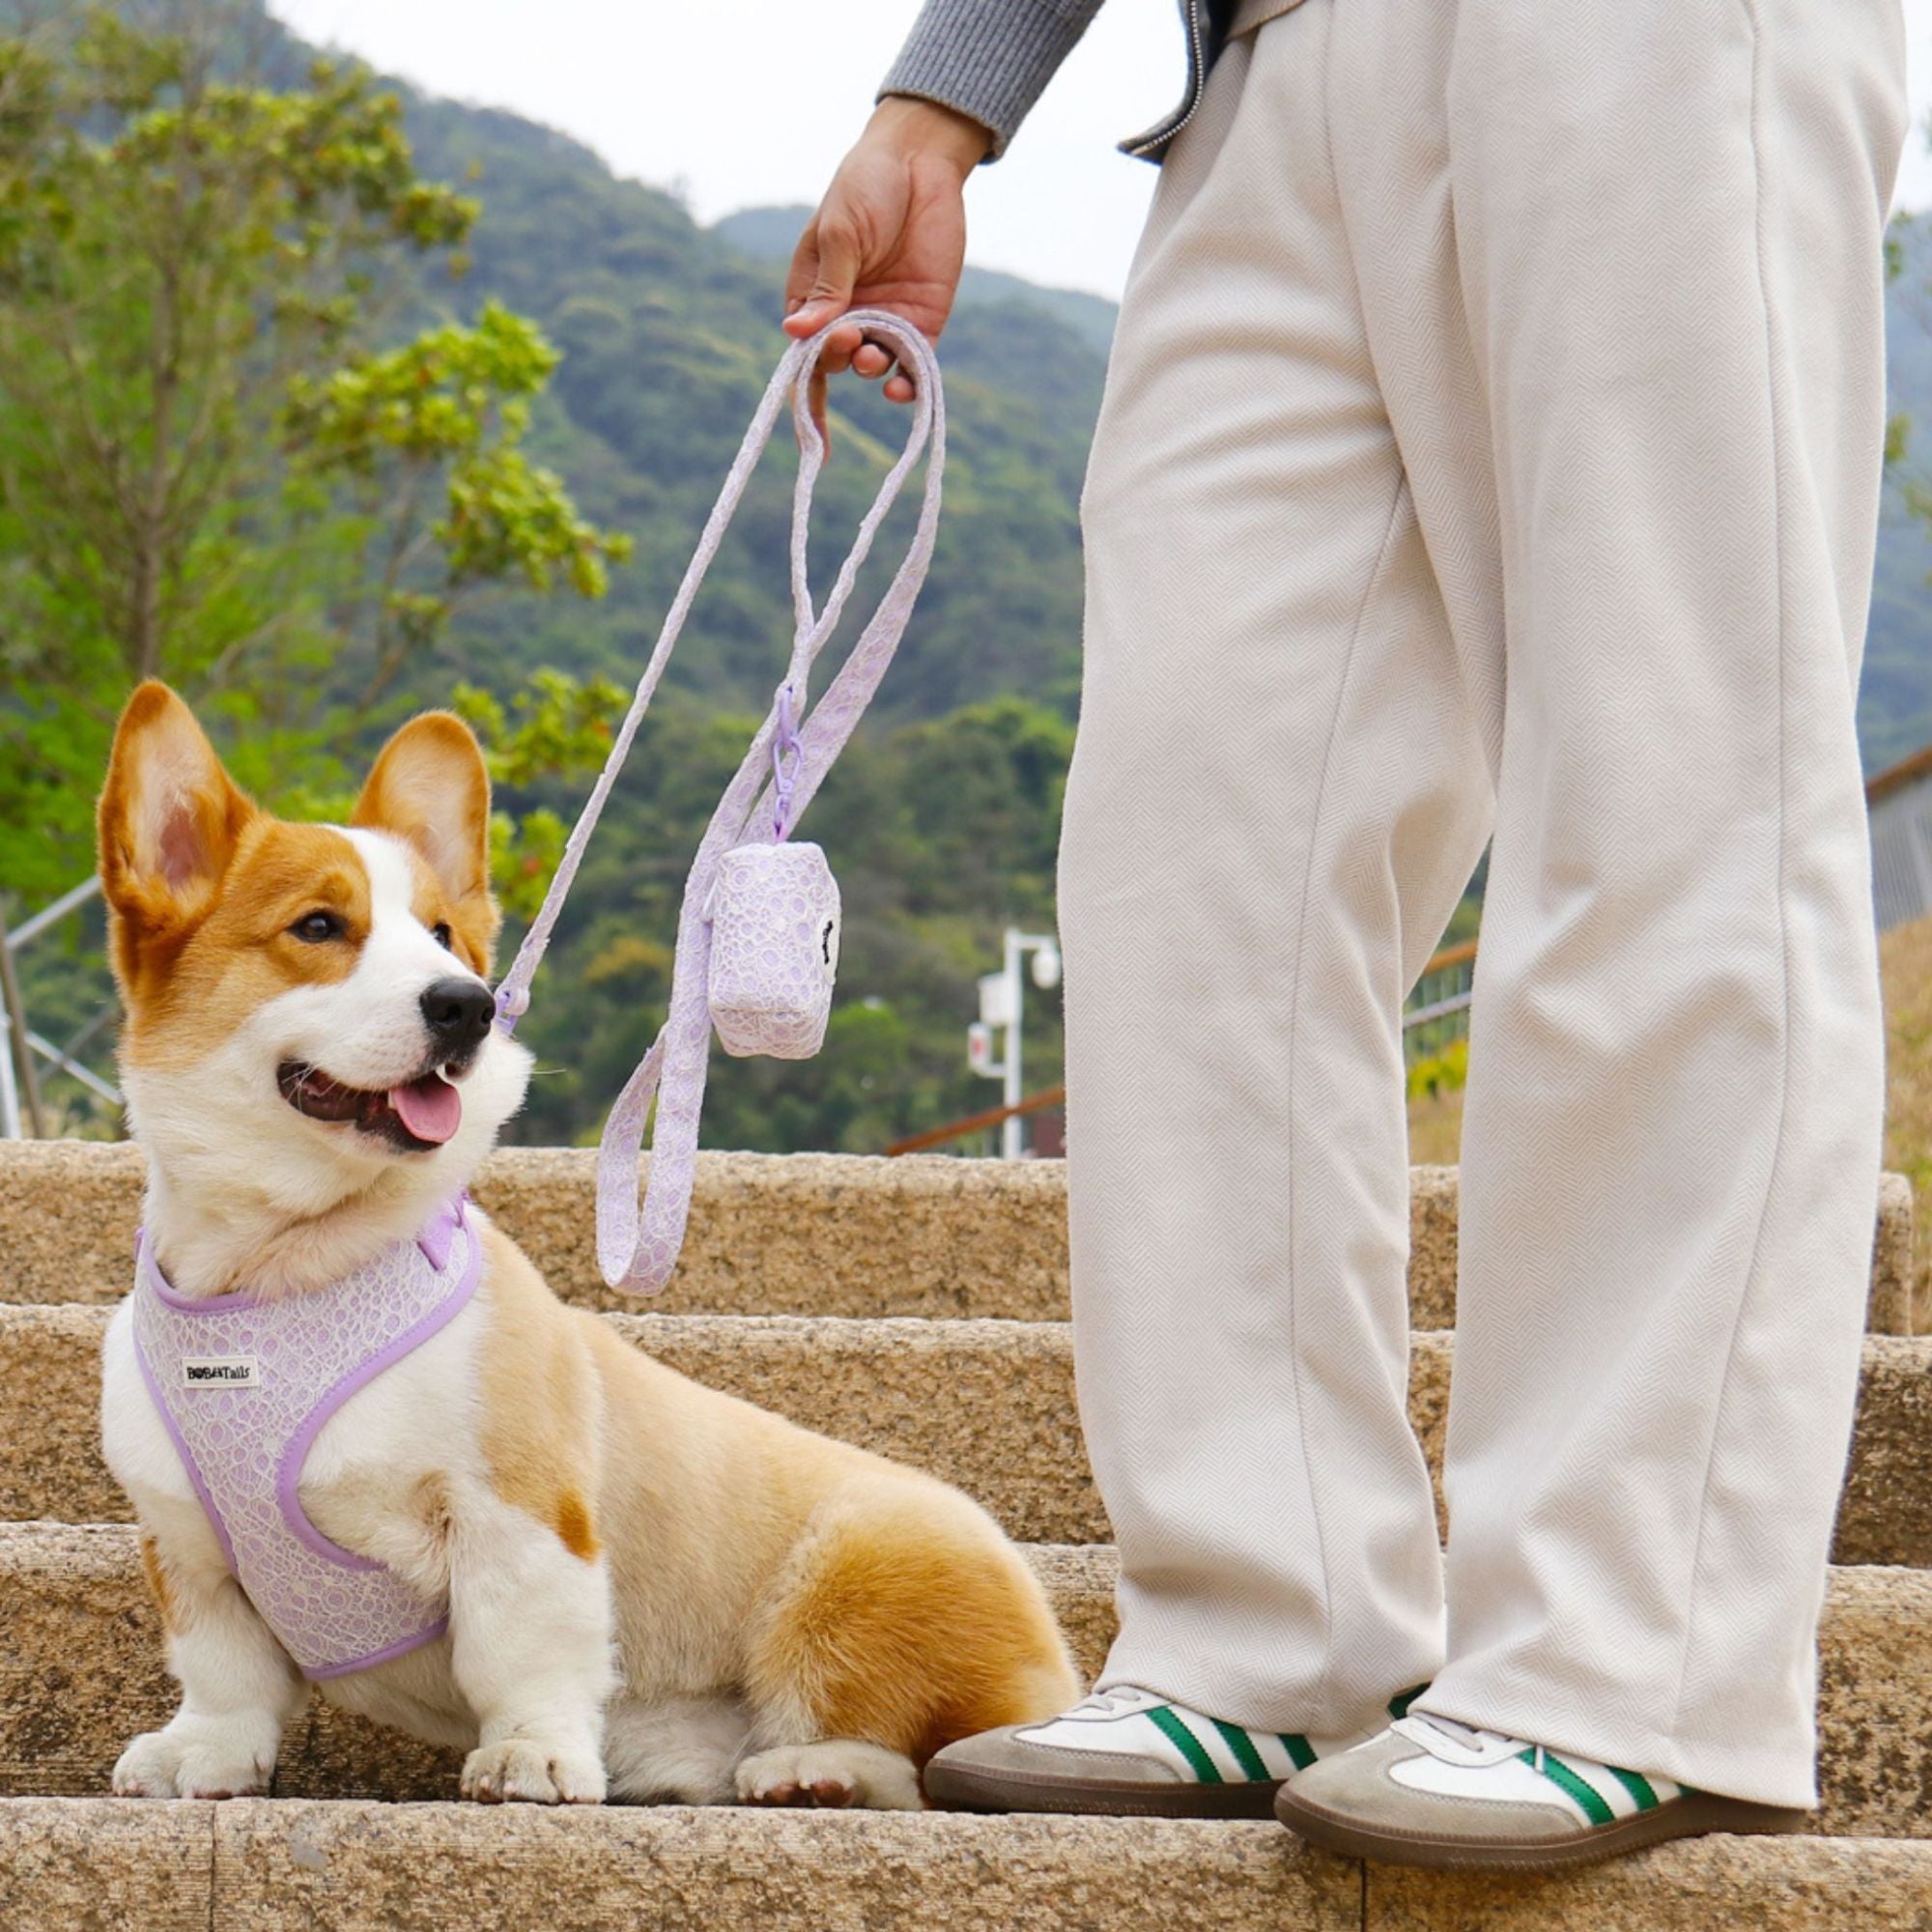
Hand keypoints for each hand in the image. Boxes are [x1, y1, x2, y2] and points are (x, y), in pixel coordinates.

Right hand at [784, 97, 991, 440]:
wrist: (919, 161)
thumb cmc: (866, 187)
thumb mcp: (840, 232)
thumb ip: (828, 286)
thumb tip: (796, 334)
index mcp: (813, 297)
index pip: (803, 354)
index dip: (802, 389)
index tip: (807, 416)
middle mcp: (846, 316)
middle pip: (837, 361)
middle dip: (840, 357)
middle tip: (850, 335)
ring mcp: (885, 320)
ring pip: (875, 366)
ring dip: (871, 368)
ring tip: (873, 353)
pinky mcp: (922, 320)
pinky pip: (914, 363)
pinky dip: (908, 382)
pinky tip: (902, 390)